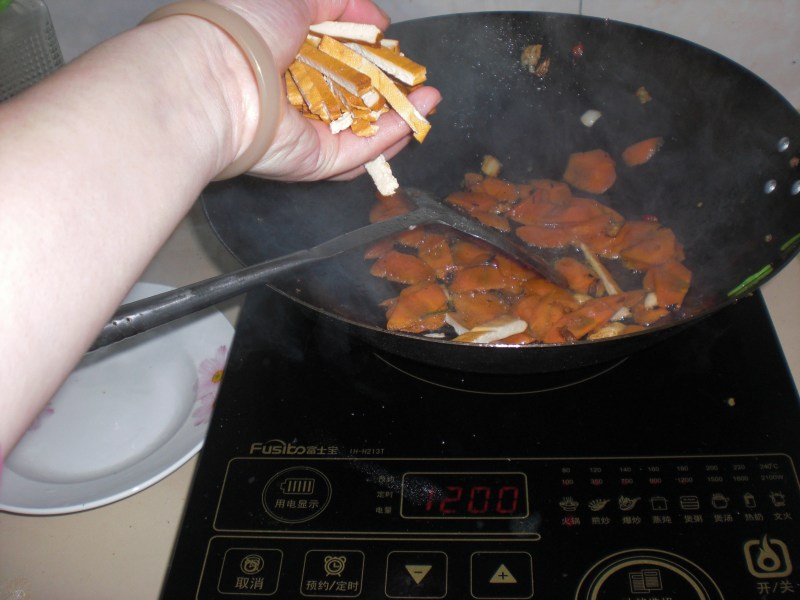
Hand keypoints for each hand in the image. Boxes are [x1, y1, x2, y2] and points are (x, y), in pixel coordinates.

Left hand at [215, 0, 441, 181]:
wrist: (217, 76)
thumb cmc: (244, 28)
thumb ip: (338, 3)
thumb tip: (376, 21)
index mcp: (284, 59)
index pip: (334, 62)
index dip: (367, 57)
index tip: (393, 50)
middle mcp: (294, 99)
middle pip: (351, 100)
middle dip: (387, 92)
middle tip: (418, 82)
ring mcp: (304, 133)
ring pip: (359, 131)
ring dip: (398, 117)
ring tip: (430, 99)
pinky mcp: (313, 161)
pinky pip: (357, 151)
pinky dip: (389, 137)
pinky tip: (418, 117)